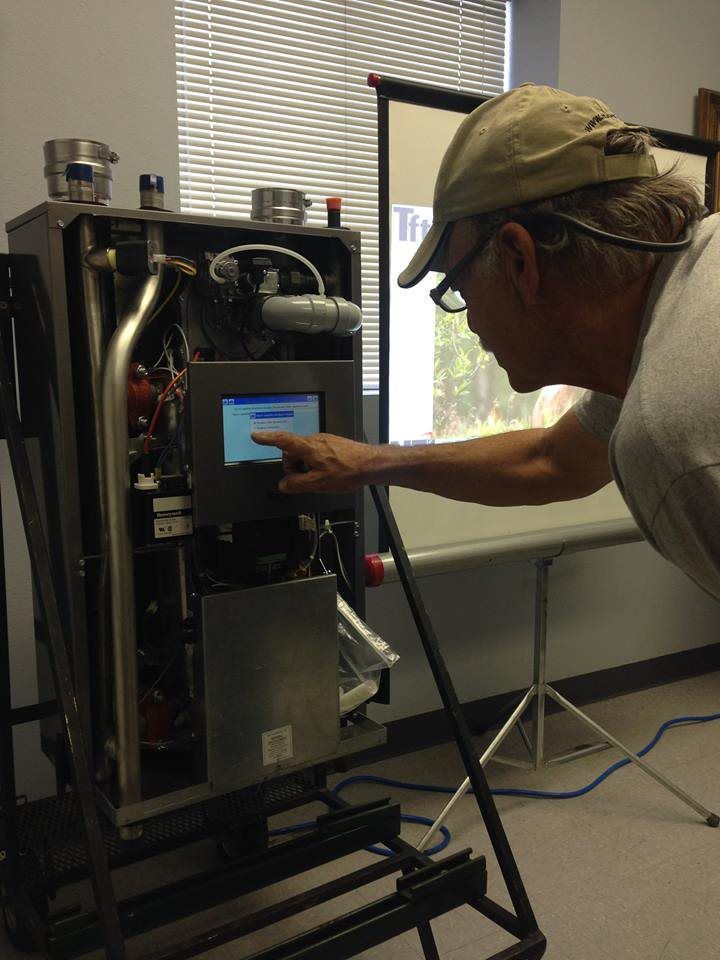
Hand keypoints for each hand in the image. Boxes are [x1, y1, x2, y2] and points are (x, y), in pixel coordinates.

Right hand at [251, 431, 375, 493]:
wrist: (371, 464)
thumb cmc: (349, 471)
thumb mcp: (318, 483)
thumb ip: (296, 484)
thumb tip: (284, 485)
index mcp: (308, 447)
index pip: (282, 440)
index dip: (267, 438)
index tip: (256, 436)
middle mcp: (315, 440)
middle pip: (293, 452)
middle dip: (293, 466)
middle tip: (304, 480)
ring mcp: (324, 441)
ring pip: (305, 454)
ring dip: (306, 466)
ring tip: (321, 477)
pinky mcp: (332, 444)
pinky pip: (317, 453)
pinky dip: (316, 463)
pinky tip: (329, 473)